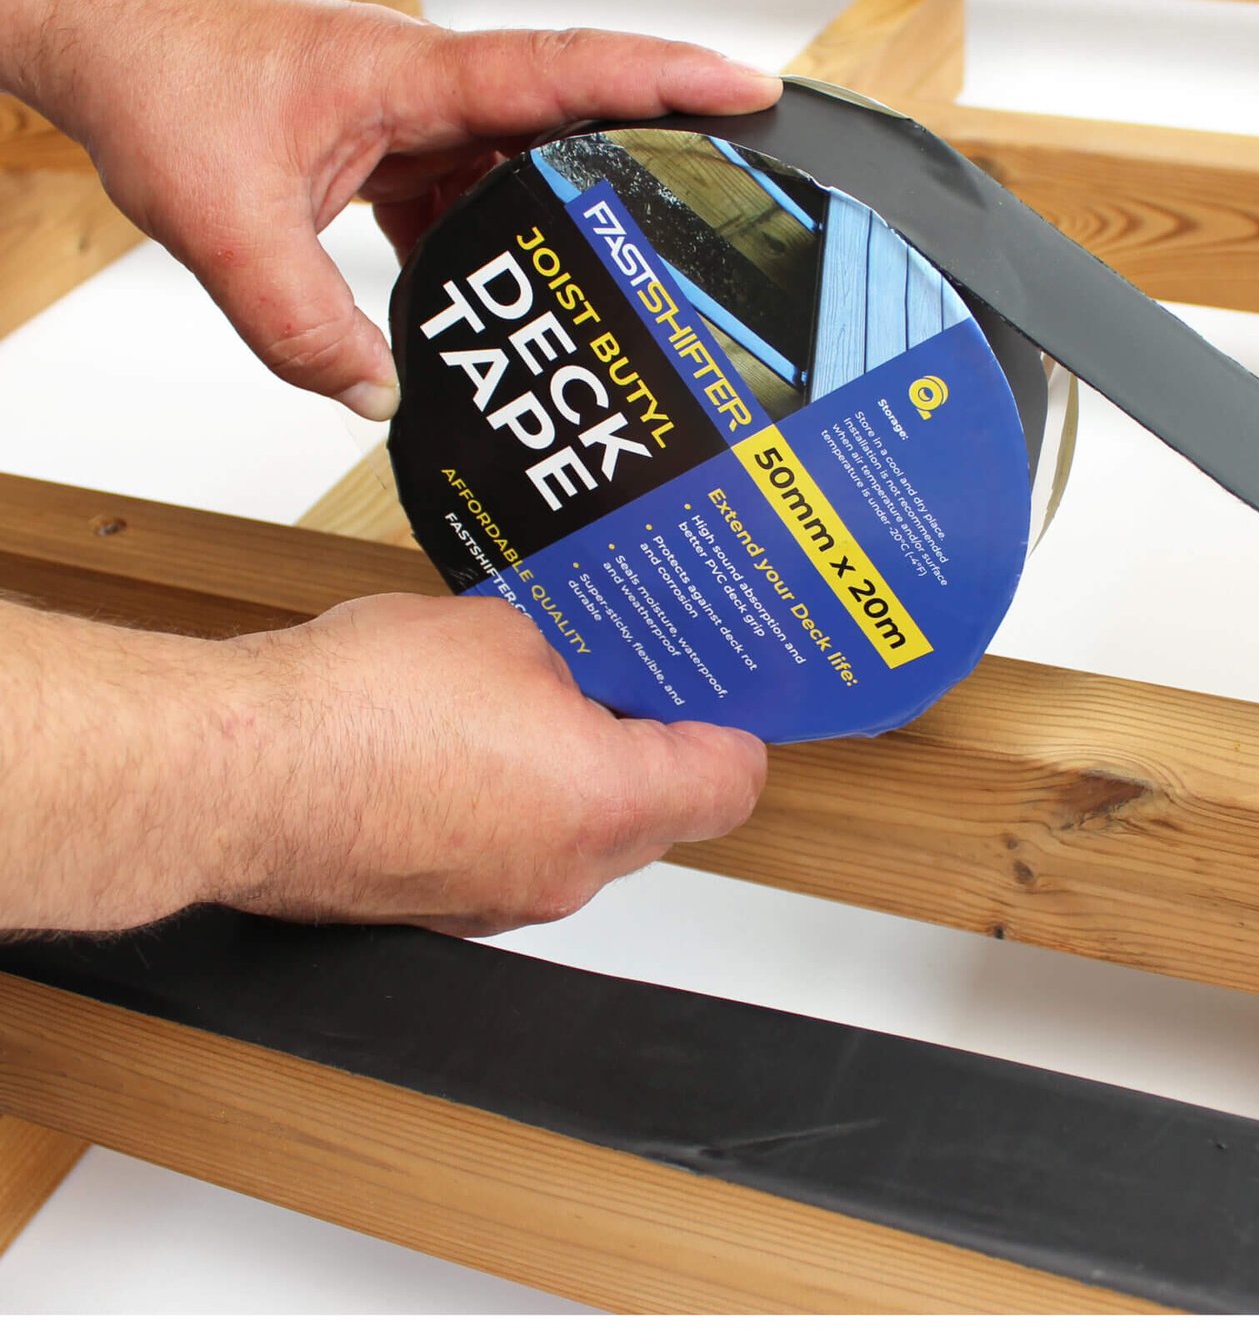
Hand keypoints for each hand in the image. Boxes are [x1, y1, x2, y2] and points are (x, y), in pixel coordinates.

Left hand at [52, 0, 780, 418]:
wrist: (112, 43)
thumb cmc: (164, 82)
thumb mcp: (225, 222)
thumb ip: (302, 325)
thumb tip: (379, 401)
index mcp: (414, 77)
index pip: (564, 71)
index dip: (665, 81)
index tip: (749, 91)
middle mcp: (433, 92)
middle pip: (572, 121)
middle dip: (655, 158)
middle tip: (729, 209)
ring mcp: (420, 121)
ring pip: (522, 171)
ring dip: (568, 225)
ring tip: (627, 290)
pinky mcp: (398, 151)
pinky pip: (472, 199)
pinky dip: (499, 250)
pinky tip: (509, 307)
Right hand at [215, 594, 765, 936]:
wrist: (235, 771)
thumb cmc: (359, 710)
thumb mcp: (504, 635)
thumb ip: (565, 663)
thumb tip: (565, 676)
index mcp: (606, 803)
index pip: (728, 783)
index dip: (735, 729)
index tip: (725, 696)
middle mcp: (563, 873)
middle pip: (658, 816)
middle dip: (650, 747)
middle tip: (627, 682)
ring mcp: (496, 903)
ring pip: (578, 839)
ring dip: (572, 779)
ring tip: (534, 704)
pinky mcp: (436, 910)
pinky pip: (506, 853)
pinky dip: (505, 806)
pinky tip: (463, 746)